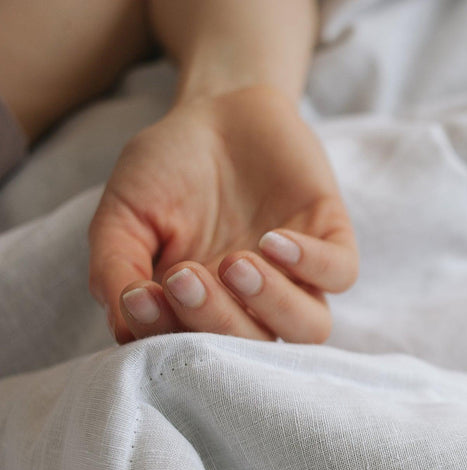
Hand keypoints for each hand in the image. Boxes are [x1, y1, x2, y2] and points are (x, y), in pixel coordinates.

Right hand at [89, 84, 356, 344]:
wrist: (221, 108)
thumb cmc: (169, 166)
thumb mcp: (125, 211)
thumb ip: (115, 264)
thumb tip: (124, 319)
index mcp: (201, 309)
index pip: (193, 351)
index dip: (169, 336)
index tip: (143, 294)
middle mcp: (253, 303)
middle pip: (251, 347)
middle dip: (215, 318)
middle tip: (187, 276)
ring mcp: (297, 276)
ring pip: (309, 327)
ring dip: (273, 304)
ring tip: (237, 263)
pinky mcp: (331, 241)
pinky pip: (340, 275)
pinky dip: (312, 264)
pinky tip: (274, 239)